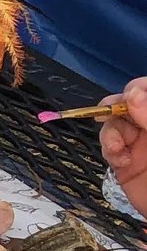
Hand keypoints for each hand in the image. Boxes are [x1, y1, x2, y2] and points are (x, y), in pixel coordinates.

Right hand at [101, 77, 146, 215]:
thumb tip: (131, 94)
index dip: (139, 88)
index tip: (130, 96)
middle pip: (128, 103)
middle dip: (118, 108)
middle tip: (113, 115)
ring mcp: (140, 143)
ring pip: (114, 123)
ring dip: (111, 133)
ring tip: (118, 149)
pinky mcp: (126, 162)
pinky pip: (109, 147)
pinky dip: (110, 151)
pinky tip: (121, 161)